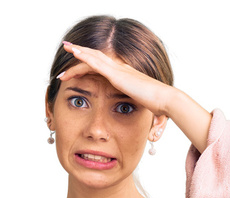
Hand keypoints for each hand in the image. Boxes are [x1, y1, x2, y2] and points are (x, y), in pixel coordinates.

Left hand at [59, 42, 173, 116]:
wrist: (164, 99)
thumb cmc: (156, 105)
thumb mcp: (140, 105)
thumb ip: (134, 106)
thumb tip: (132, 118)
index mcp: (124, 75)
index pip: (102, 66)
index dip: (88, 64)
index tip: (76, 68)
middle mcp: (120, 68)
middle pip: (96, 57)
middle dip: (80, 53)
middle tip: (67, 48)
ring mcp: (118, 70)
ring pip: (93, 57)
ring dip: (78, 52)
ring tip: (66, 47)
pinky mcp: (116, 74)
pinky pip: (96, 63)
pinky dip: (84, 57)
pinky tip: (74, 54)